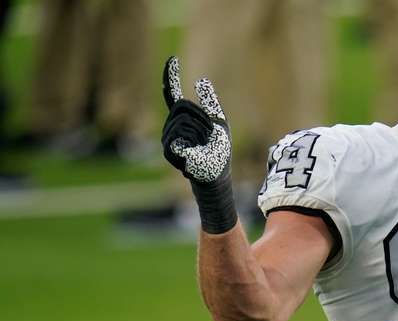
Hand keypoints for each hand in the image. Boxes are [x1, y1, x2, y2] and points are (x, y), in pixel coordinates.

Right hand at [160, 56, 236, 233]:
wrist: (218, 173)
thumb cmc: (219, 152)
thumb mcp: (219, 123)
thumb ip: (210, 103)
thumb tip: (201, 80)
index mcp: (184, 120)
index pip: (173, 94)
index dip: (171, 77)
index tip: (172, 59)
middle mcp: (172, 126)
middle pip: (183, 105)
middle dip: (202, 117)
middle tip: (209, 135)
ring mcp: (168, 137)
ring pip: (184, 118)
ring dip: (201, 130)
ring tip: (202, 145)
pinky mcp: (168, 149)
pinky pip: (180, 132)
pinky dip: (194, 139)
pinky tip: (194, 152)